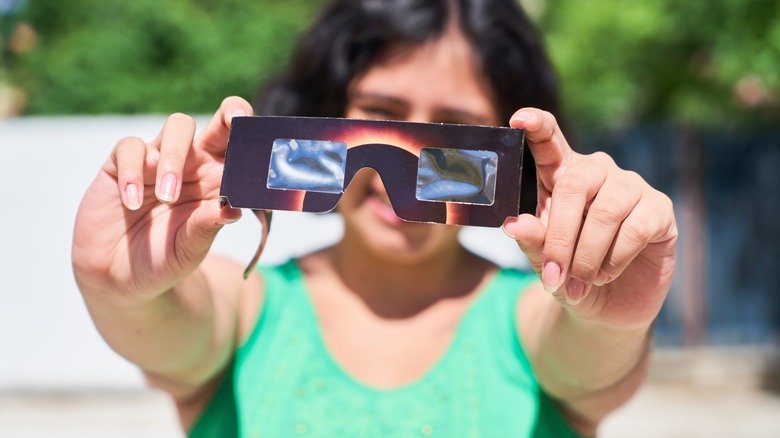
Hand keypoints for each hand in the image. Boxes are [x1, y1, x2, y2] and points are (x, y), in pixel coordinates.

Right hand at [72, 97, 252, 300]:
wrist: (121, 278)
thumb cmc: (165, 259)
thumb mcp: (190, 248)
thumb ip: (207, 226)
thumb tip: (234, 207)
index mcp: (218, 183)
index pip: (242, 152)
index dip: (255, 140)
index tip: (265, 141)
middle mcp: (194, 165)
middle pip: (217, 124)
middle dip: (230, 115)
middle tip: (235, 121)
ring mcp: (158, 161)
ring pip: (178, 127)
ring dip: (175, 156)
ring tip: (167, 196)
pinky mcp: (122, 164)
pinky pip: (131, 148)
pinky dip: (133, 171)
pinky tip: (132, 202)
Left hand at [503, 108, 676, 329]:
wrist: (607, 307)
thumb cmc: (568, 274)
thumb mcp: (544, 262)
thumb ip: (532, 241)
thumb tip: (513, 225)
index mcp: (562, 175)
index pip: (549, 141)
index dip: (537, 126)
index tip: (519, 119)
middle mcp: (598, 172)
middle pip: (574, 184)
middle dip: (559, 236)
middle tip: (552, 275)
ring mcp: (631, 186)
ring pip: (605, 212)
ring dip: (587, 256)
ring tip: (578, 284)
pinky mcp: (659, 209)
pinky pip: (635, 229)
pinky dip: (614, 259)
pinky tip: (605, 276)